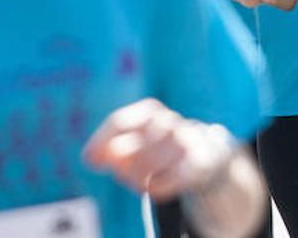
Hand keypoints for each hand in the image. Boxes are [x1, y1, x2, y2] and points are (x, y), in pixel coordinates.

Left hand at [83, 99, 235, 199]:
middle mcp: (168, 121)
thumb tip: (90, 158)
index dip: (101, 143)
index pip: (119, 122)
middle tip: (121, 174)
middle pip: (133, 144)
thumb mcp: (132, 143)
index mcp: (149, 111)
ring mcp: (186, 140)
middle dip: (122, 164)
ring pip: (151, 161)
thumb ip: (109, 148)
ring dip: (139, 177)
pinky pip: (172, 178)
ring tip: (140, 181)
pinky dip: (158, 186)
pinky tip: (156, 186)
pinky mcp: (201, 161)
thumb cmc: (157, 149)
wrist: (206, 154)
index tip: (92, 162)